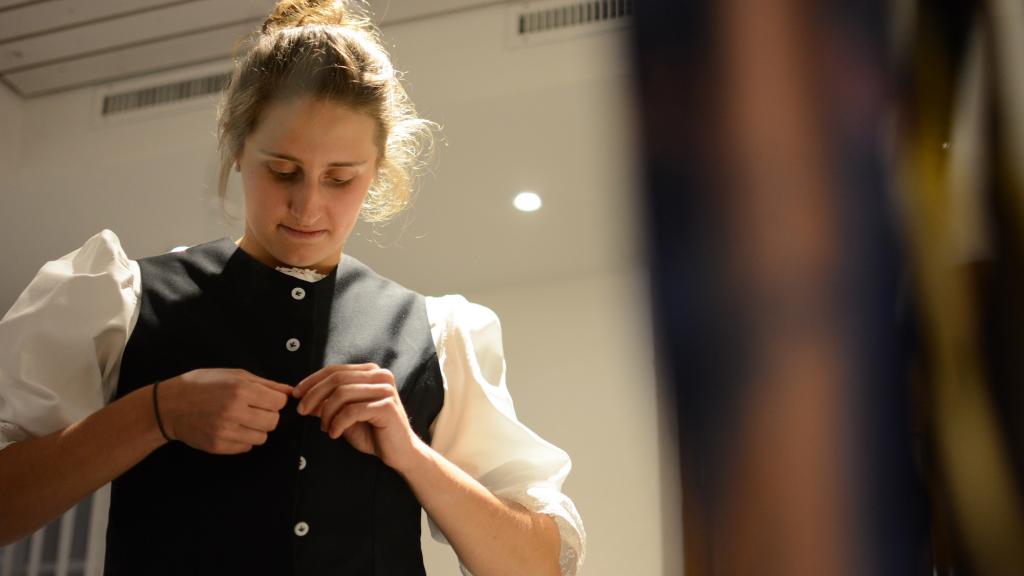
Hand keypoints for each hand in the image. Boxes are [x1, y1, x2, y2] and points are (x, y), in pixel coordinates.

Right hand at [158, 368, 292, 453]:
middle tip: (253, 409)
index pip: (279, 402)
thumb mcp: (234, 375)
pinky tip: (231, 428)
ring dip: (256, 429)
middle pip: (273, 421)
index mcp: (241, 390)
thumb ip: (265, 383)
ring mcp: (226, 431)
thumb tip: (289, 390)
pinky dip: (243, 439)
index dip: (274, 400)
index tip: (265, 399)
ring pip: (262, 437)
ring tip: (241, 419)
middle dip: (268, 415)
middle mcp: (235, 412)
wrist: (169, 405)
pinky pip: (246, 448)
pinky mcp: (218, 446)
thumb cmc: (201, 385)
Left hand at [292, 363, 422, 470]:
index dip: (312, 381)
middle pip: (336, 378)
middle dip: (314, 395)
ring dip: (326, 413)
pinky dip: (338, 423)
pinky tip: (335, 433)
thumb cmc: (373, 433)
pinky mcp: (387, 406)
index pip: (335, 370)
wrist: (399, 453)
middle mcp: (380, 375)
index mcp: (370, 372)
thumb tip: (303, 396)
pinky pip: (352, 411)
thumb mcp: (345, 415)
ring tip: (325, 428)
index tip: (296, 395)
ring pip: (342, 393)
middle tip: (302, 412)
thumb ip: (328, 403)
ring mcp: (385, 389)